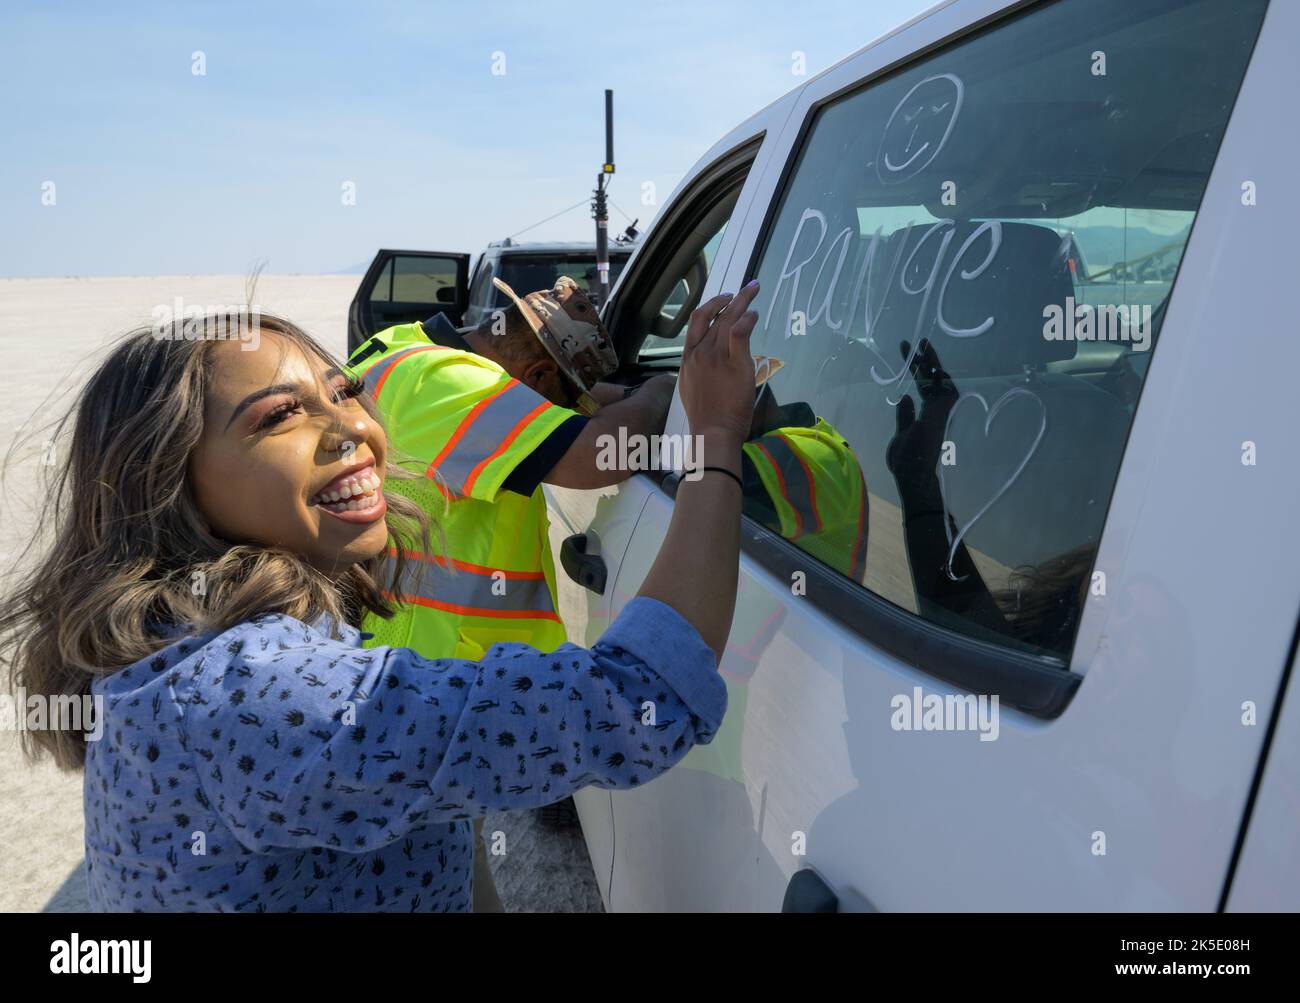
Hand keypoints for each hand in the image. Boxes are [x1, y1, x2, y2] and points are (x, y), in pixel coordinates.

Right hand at [678, 282, 760, 443]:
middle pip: (715, 315)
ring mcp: (717, 357)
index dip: (711, 306)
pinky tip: (754, 314)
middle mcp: (700, 352)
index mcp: (688, 358)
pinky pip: (740, 333)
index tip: (724, 300)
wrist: (712, 432)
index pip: (697, 321)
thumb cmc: (705, 417)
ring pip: (728, 319)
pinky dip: (747, 319)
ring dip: (743, 302)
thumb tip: (707, 363)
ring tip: (754, 290)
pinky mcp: (736, 364)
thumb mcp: (691, 388)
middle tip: (747, 288)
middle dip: (731, 298)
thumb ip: (699, 369)